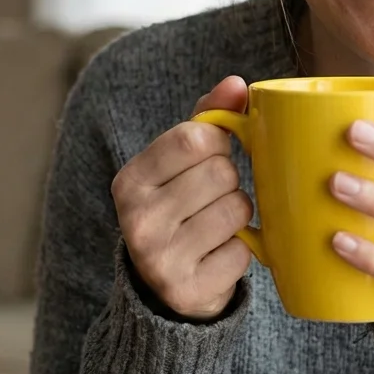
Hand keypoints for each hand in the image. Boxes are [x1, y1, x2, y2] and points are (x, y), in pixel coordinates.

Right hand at [111, 76, 254, 320]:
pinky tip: (218, 254)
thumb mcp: (179, 163)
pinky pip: (243, 251)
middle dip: (229, 181)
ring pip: (237, 209)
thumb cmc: (178, 208)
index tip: (214, 154)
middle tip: (212, 198)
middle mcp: (137, 220)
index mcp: (130, 181)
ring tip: (216, 225)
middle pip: (221, 173)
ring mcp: (160, 259)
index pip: (192, 137)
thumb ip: (207, 118)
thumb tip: (236, 83)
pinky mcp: (188, 290)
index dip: (218, 141)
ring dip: (238, 215)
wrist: (163, 287)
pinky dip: (240, 251)